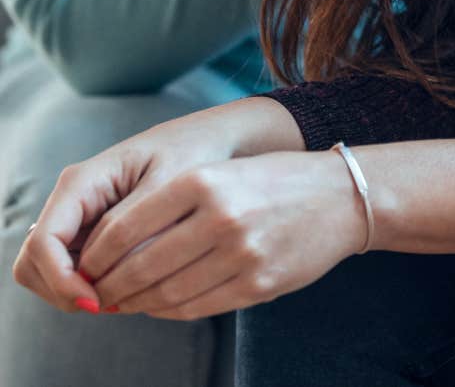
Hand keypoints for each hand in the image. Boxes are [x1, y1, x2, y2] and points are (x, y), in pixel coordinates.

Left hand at [75, 150, 366, 319]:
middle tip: (95, 292)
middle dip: (109, 285)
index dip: (96, 253)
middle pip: (142, 265)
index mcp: (204, 180)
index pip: (127, 225)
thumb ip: (174, 201)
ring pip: (167, 293)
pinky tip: (158, 305)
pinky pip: (198, 308)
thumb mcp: (223, 172)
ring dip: (136, 303)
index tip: (85, 264)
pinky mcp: (258, 285)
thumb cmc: (275, 180)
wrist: (340, 197)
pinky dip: (169, 312)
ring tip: (122, 302)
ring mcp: (240, 254)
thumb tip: (115, 244)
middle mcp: (220, 216)